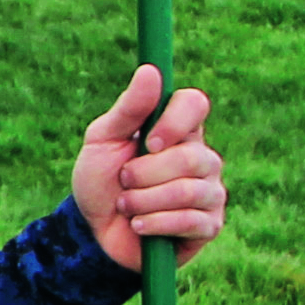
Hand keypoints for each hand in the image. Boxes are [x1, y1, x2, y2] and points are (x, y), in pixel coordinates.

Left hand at [74, 64, 224, 271]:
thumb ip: (129, 109)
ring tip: (126, 207)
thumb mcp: (103, 140)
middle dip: (145, 174)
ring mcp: (210, 191)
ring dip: (145, 201)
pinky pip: (191, 221)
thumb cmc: (101, 181)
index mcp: (179, 129)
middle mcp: (202, 157)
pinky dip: (156, 224)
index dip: (174, 122)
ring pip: (189, 191)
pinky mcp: (210, 225)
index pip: (195, 104)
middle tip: (124, 181)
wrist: (94, 235)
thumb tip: (151, 70)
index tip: (148, 142)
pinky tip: (139, 226)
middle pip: (191, 157)